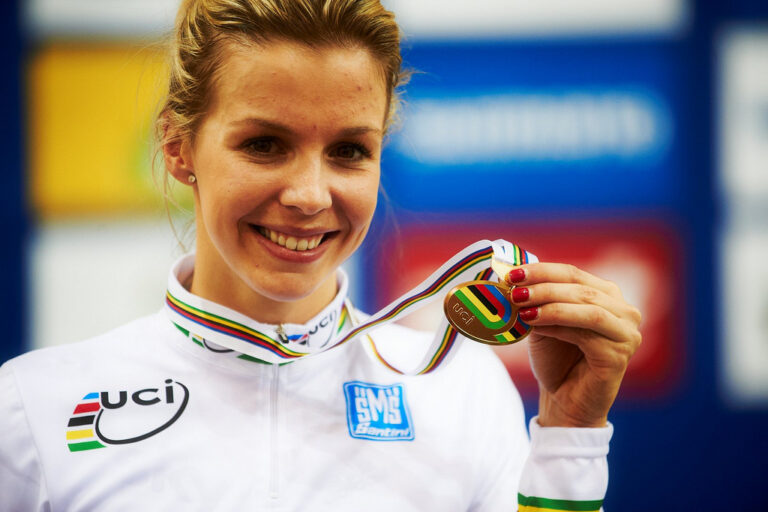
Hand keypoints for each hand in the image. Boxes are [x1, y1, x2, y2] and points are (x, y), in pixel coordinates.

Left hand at [506, 263, 641, 427]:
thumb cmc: (555, 359)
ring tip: (522, 308)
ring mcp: (627, 334)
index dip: (542, 271)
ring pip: (588, 308)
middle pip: (581, 289)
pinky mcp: (619, 356)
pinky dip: (558, 327)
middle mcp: (625, 311)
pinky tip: (535, 327)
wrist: (564, 400)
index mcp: (608, 295)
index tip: (512, 273)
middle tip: (515, 291)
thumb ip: (538, 299)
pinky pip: (587, 334)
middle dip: (544, 287)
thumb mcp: (543, 321)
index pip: (573, 274)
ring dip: (551, 305)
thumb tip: (515, 279)